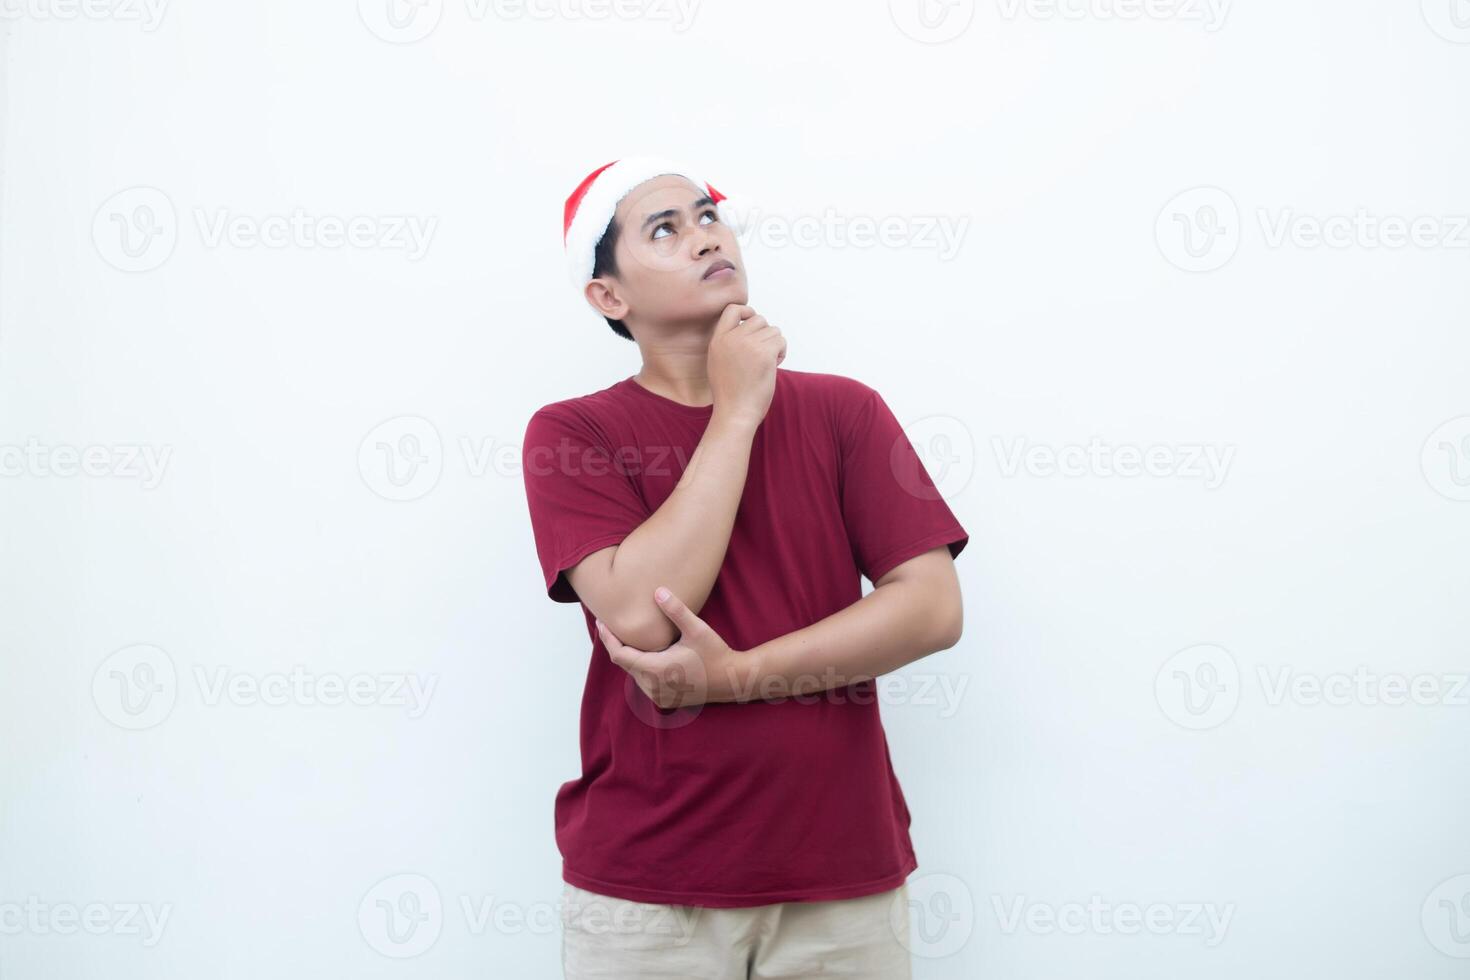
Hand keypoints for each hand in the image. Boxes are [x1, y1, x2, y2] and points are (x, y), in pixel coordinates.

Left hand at [597, 587, 749, 707]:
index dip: (609, 639)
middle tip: (610, 625)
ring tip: (625, 637)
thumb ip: (676, 610)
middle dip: (617, 645)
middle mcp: (653, 687)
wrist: (732, 680)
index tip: (602, 623)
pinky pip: (643, 682)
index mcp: (656, 670)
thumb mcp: (697, 629)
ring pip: (633, 674)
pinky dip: (640, 668)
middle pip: (624, 664)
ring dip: (629, 657)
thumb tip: (658, 591)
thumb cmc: (715, 653)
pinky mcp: (663, 700)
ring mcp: (658, 696)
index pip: (620, 655)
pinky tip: (644, 654)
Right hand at [707, 303, 786, 428]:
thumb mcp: (718, 362)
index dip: (746, 311)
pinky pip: (781, 341)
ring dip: (775, 345)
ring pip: (773, 330)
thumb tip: (748, 327)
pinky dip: (781, 352)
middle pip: (759, 319)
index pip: (732, 309)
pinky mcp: (764, 354)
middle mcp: (732, 339)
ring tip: (767, 364)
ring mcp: (748, 345)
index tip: (752, 320)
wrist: (735, 412)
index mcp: (718, 340)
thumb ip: (729, 343)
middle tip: (763, 355)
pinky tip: (773, 366)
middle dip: (765, 334)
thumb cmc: (730, 393)